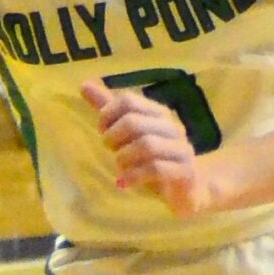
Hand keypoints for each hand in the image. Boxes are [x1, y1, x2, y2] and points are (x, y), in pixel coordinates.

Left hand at [85, 80, 214, 217]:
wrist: (189, 189)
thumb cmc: (155, 158)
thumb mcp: (129, 134)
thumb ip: (109, 110)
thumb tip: (84, 85)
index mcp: (158, 114)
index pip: (127, 101)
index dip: (107, 114)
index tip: (102, 131)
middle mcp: (172, 127)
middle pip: (134, 122)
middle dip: (113, 138)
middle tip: (110, 151)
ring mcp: (181, 149)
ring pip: (147, 145)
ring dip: (124, 158)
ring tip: (120, 168)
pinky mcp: (185, 172)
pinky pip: (157, 169)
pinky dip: (135, 176)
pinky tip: (124, 183)